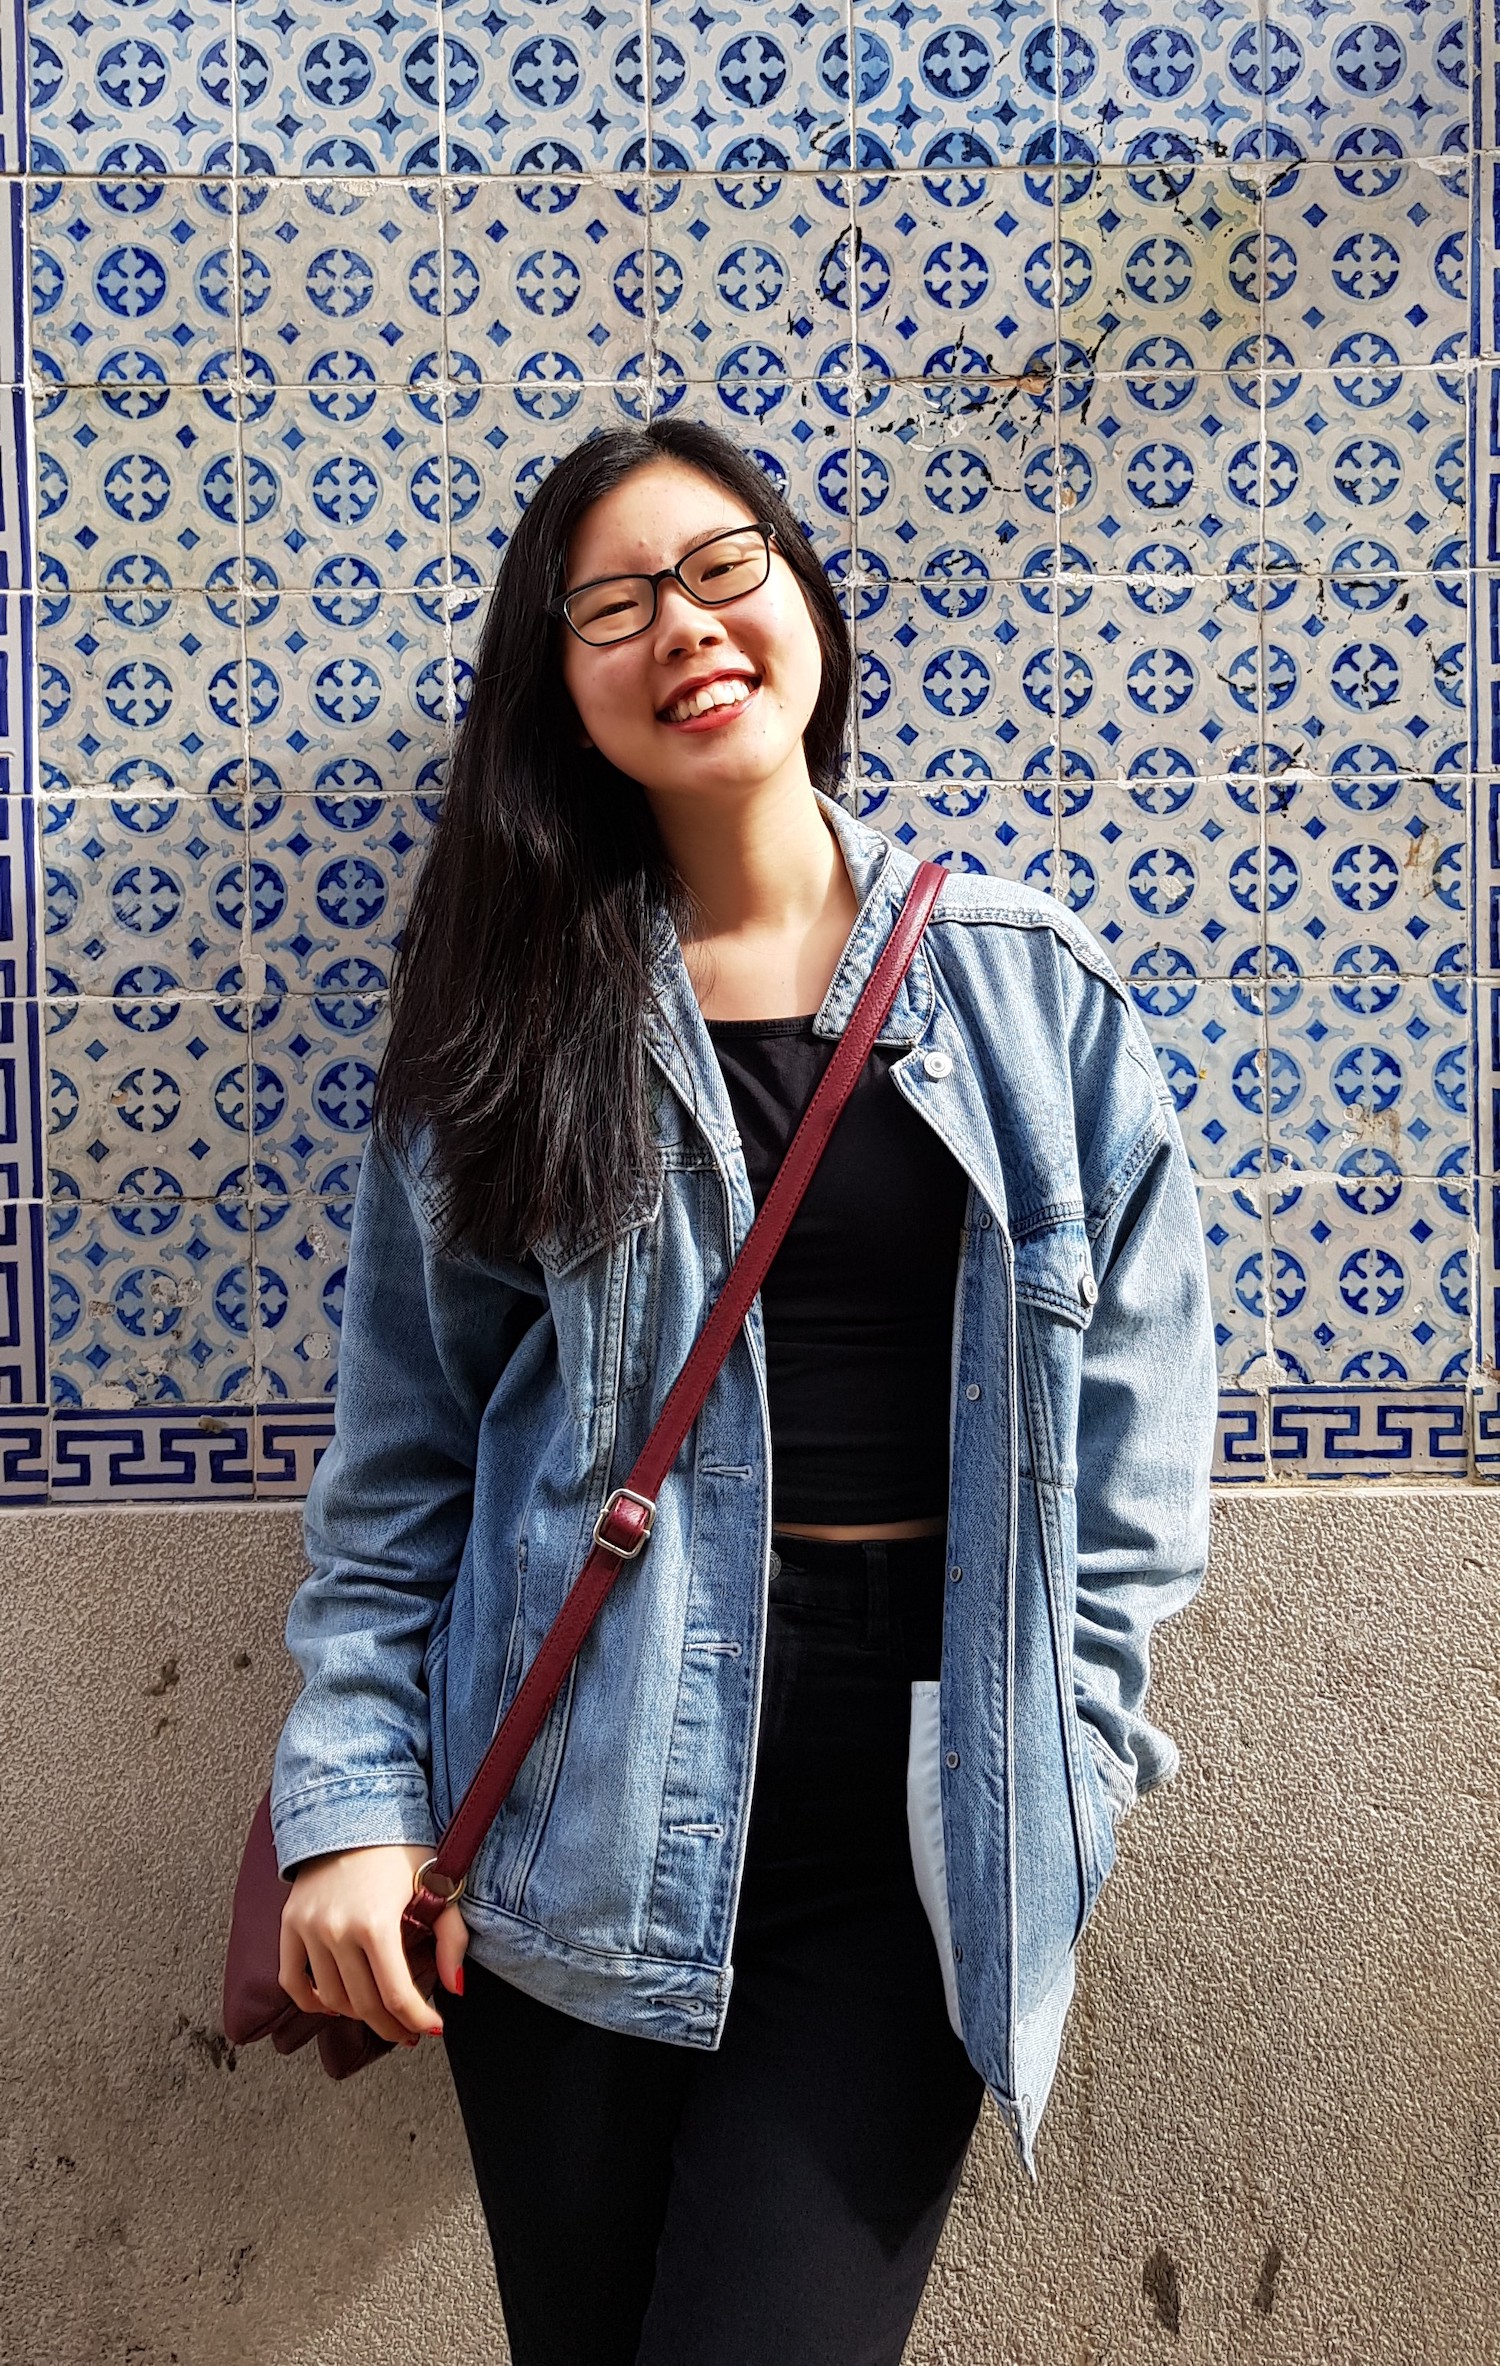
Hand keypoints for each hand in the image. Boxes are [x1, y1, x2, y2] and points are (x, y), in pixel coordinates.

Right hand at [278, 1843, 468, 2045]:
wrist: (353, 1809)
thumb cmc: (401, 1847)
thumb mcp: (436, 1886)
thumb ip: (451, 1938)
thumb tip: (455, 1989)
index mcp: (376, 1923)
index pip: (396, 1994)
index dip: (417, 2019)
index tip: (431, 2028)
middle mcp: (336, 1930)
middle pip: (364, 2004)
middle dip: (391, 2025)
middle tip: (408, 2031)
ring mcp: (308, 1928)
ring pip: (332, 1998)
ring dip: (358, 2015)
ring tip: (379, 2013)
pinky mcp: (289, 1923)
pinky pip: (292, 1979)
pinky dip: (311, 2001)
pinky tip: (334, 2005)